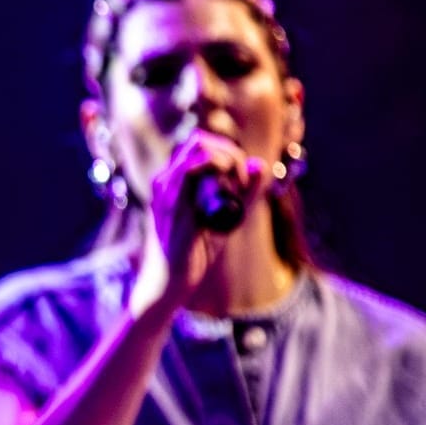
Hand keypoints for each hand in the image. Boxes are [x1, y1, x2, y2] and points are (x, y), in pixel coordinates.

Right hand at [138, 131, 272, 309]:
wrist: (168, 283)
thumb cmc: (193, 254)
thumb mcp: (225, 219)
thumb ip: (244, 194)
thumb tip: (260, 164)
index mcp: (172, 183)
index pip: (200, 146)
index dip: (228, 152)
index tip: (243, 178)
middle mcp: (165, 181)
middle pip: (199, 141)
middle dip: (230, 151)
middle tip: (244, 179)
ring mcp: (166, 191)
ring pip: (199, 148)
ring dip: (228, 159)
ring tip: (240, 184)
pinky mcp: (173, 205)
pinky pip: (193, 170)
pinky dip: (220, 169)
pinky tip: (233, 187)